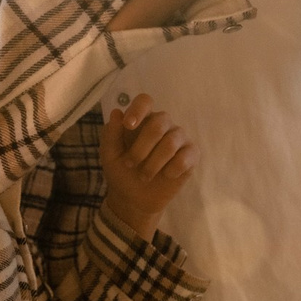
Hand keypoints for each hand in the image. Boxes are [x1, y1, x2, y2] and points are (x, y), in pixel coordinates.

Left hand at [102, 94, 196, 234]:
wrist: (134, 199)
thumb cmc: (121, 172)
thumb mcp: (109, 155)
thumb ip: (111, 134)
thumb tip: (116, 112)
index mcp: (142, 120)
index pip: (145, 101)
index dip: (138, 110)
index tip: (128, 125)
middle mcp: (162, 124)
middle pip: (159, 122)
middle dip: (141, 147)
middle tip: (130, 164)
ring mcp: (179, 138)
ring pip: (171, 142)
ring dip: (153, 163)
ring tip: (144, 176)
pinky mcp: (191, 155)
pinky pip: (186, 157)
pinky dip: (172, 169)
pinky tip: (165, 175)